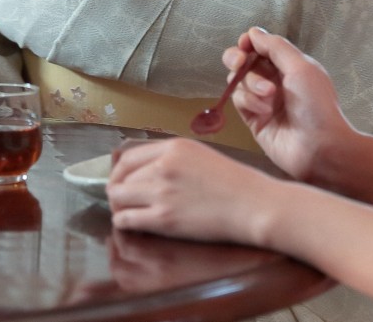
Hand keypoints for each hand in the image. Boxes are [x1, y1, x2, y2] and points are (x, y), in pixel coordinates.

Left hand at [106, 137, 279, 245]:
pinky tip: (132, 224)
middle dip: (117, 190)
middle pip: (120, 177)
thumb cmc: (236, 183)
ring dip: (118, 206)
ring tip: (126, 212)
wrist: (254, 205)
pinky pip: (126, 219)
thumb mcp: (202, 155)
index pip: (128, 157)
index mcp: (173, 148)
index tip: (121, 180)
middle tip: (122, 200)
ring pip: (118, 197)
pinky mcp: (164, 219)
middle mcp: (163, 167)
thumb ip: (173, 158)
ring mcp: (161, 193)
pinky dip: (124, 222)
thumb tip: (148, 168)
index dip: (119, 171)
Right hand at [227, 27, 356, 182]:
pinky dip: (249, 101)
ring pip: (239, 80)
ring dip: (251, 83)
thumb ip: (276, 47)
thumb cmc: (317, 105)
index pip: (260, 46)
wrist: (320, 148)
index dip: (249, 42)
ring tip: (269, 95)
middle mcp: (274, 80)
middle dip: (237, 58)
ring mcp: (262, 100)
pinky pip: (240, 100)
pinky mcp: (253, 118)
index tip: (245, 44)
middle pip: (243, 60)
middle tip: (239, 62)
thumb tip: (253, 32)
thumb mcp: (301, 68)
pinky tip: (265, 110)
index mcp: (289, 65)